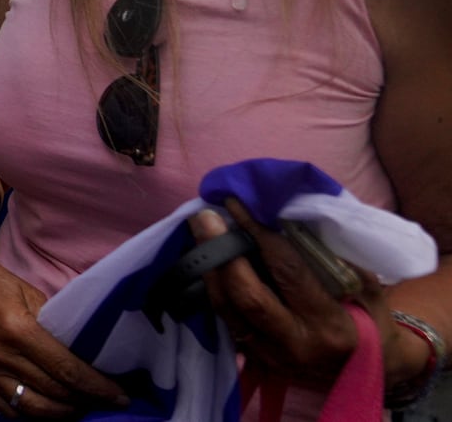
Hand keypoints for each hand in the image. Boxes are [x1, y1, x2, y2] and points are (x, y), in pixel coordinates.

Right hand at [0, 255, 130, 416]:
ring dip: (64, 413)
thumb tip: (82, 348)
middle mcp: (1, 354)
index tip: (120, 394)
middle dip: (87, 401)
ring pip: (34, 409)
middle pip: (55, 393)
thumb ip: (52, 321)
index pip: (68, 370)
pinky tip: (52, 409)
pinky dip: (35, 415)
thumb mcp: (25, 289)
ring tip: (84, 407)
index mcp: (18, 329)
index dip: (98, 387)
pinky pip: (10, 410)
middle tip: (108, 401)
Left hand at [193, 200, 388, 389]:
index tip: (238, 204)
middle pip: (246, 296)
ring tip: (200, 233)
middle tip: (206, 217)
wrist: (375, 371)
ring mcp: (273, 358)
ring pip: (227, 310)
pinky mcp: (257, 361)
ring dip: (210, 269)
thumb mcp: (367, 287)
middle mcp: (297, 345)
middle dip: (221, 253)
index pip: (287, 272)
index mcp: (329, 324)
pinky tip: (208, 261)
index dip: (259, 234)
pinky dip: (216, 289)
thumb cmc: (372, 320)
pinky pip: (227, 321)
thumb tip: (286, 219)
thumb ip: (331, 258)